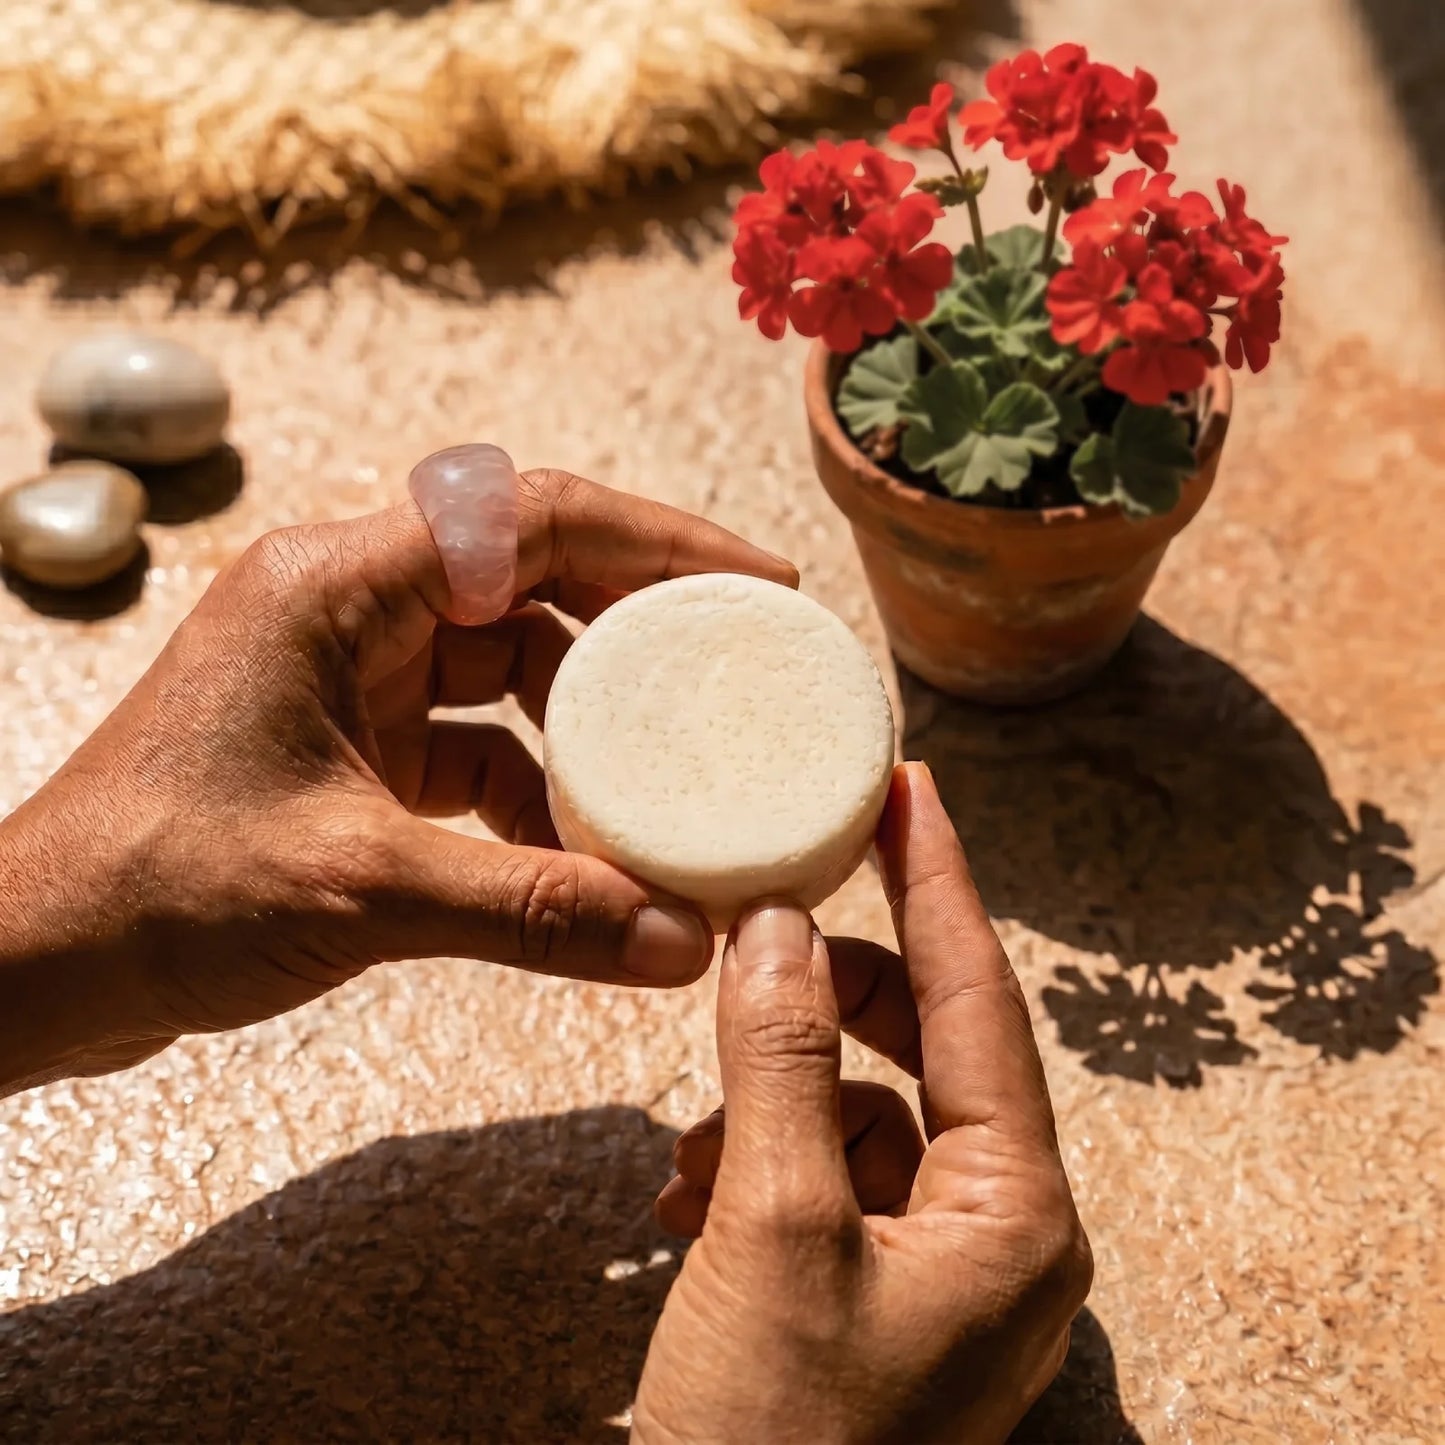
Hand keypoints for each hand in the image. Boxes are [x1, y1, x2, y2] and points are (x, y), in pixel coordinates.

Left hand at [0, 468, 794, 1093]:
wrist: (31, 962)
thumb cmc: (153, 888)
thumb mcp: (360, 887)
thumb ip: (531, 911)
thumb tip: (680, 942)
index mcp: (339, 584)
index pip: (534, 514)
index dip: (662, 539)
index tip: (757, 585)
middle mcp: (349, 607)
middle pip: (536, 579)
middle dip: (646, 626)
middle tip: (745, 669)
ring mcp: (350, 676)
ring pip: (512, 668)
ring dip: (593, 725)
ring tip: (679, 776)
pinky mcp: (352, 745)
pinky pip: (477, 745)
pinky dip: (537, 793)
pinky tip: (582, 857)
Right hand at [633, 764, 1091, 1444]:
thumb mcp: (772, 1228)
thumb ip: (783, 1060)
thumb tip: (778, 925)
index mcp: (1017, 1211)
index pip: (979, 1000)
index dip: (941, 882)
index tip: (910, 785)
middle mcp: (996, 1231)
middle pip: (923, 1051)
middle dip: (833, 998)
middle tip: (760, 934)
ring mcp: (934, 1268)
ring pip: (859, 1113)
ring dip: (774, 1099)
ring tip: (695, 1146)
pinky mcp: (871, 1296)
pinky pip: (822, 1178)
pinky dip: (756, 1164)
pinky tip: (687, 1200)